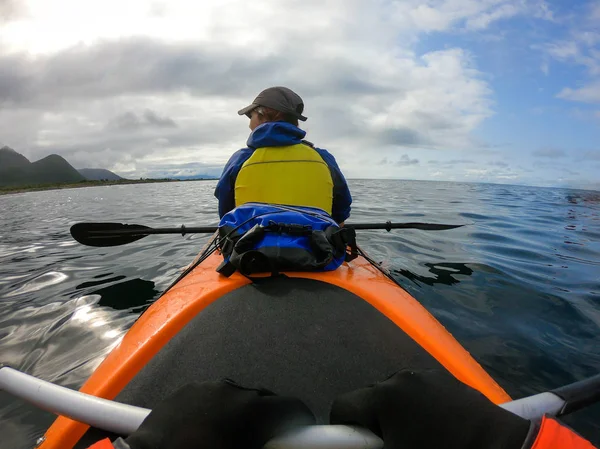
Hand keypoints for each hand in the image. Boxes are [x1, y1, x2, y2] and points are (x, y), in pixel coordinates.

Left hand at [125, 379, 314, 448]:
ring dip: (241, 412)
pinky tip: (205, 427)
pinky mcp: (188, 388)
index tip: (302, 432)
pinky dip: (217, 409)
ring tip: (229, 434)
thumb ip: (268, 446)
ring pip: (238, 396)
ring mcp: (209, 386)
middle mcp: (236, 390)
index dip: (302, 420)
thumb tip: (279, 443)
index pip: (294, 407)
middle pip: (266, 399)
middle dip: (271, 416)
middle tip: (265, 438)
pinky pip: (213, 396)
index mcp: (254, 411)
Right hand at [330, 368, 530, 448]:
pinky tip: (435, 428)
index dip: (342, 429)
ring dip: (393, 414)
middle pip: (368, 397)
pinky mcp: (447, 379)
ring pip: (393, 394)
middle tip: (387, 444)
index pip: (343, 405)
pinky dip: (417, 408)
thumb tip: (359, 445)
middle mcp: (401, 377)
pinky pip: (418, 392)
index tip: (356, 446)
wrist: (501, 448)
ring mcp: (426, 375)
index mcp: (384, 396)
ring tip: (414, 436)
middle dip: (370, 422)